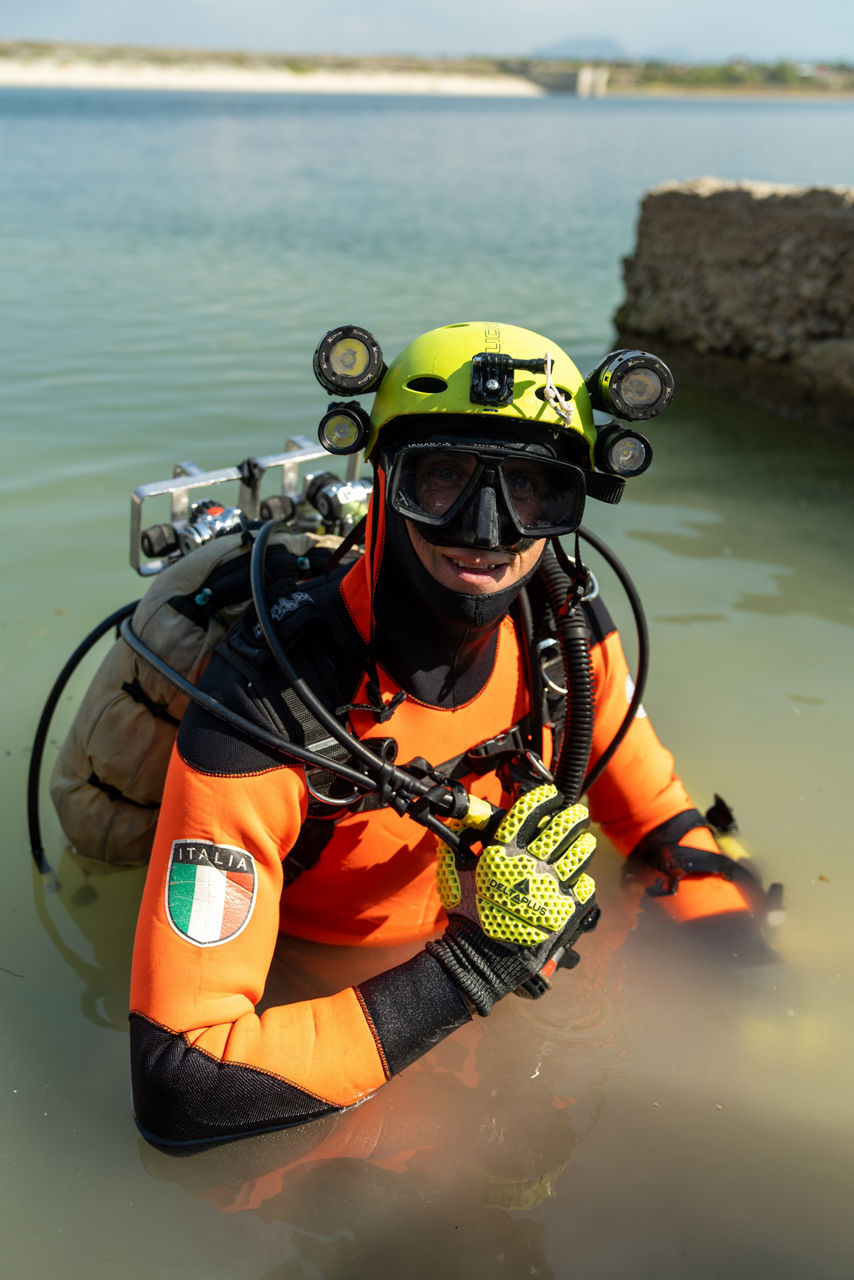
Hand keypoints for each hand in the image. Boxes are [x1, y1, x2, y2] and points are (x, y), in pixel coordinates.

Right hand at [427, 784, 596, 1014]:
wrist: (483, 958)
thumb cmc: (468, 916)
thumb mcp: (454, 874)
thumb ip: (457, 842)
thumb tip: (461, 819)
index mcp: (504, 854)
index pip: (528, 813)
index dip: (543, 798)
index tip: (550, 794)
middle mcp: (530, 866)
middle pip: (562, 827)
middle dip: (572, 815)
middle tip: (576, 813)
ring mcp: (550, 888)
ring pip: (580, 853)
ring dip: (583, 842)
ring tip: (583, 840)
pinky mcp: (565, 910)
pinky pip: (585, 885)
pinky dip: (582, 879)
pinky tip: (577, 878)